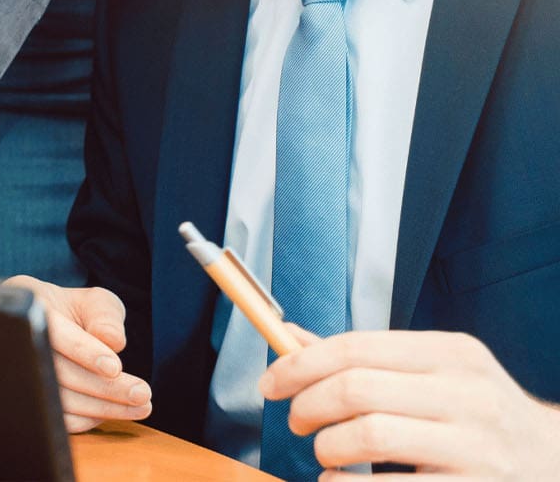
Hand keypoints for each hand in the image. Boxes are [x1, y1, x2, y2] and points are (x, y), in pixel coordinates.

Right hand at [5, 276, 151, 432]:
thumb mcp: (95, 302)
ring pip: (61, 399)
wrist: (54, 328)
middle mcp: (18, 341)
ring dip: (105, 407)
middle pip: (59, 371)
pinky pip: (61, 419)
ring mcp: (22, 375)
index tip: (115, 367)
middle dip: (105, 386)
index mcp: (30, 304)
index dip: (83, 351)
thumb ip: (105, 316)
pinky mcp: (35, 402)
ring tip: (141, 405)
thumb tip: (113, 342)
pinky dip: (91, 418)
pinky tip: (115, 409)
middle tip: (142, 393)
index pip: (53, 332)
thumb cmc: (76, 311)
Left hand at [259, 328, 559, 478]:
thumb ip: (364, 358)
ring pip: (370, 434)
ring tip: (323, 455)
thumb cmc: (477, 416)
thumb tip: (288, 336)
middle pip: (358, 387)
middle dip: (309, 404)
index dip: (302, 363)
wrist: (556, 465)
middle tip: (295, 420)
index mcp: (451, 353)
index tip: (270, 382)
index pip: (356, 347)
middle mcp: (467, 393)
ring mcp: (477, 446)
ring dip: (328, 448)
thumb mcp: (433, 373)